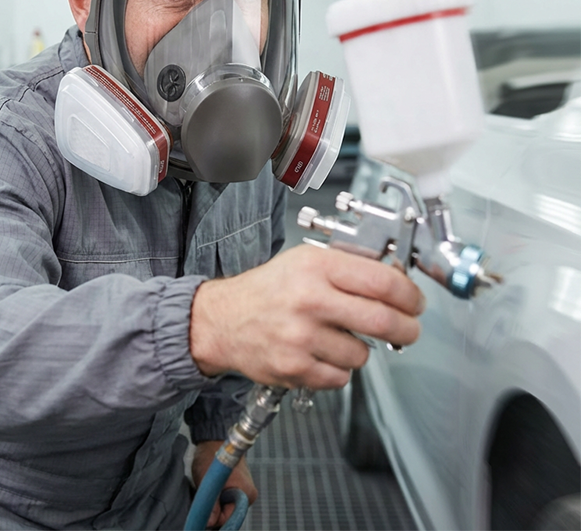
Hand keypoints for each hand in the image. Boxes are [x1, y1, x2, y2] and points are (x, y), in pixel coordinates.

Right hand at [189, 244, 424, 390]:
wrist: (223, 319)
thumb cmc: (267, 290)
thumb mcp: (304, 261)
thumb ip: (347, 268)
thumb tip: (397, 281)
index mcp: (315, 267)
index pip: (382, 281)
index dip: (410, 295)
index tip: (415, 302)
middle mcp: (309, 300)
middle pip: (384, 320)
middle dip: (408, 328)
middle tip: (408, 329)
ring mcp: (301, 337)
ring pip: (363, 354)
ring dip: (361, 349)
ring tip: (339, 337)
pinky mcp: (294, 368)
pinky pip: (341, 377)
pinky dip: (338, 369)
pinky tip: (320, 353)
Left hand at [191, 440, 256, 528]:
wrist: (213, 438)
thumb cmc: (211, 455)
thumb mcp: (207, 482)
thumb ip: (210, 506)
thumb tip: (209, 524)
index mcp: (245, 493)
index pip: (229, 518)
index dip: (214, 516)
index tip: (203, 509)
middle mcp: (248, 494)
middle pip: (229, 514)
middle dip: (215, 510)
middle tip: (205, 496)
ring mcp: (244, 490)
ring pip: (227, 507)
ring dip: (216, 504)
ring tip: (208, 489)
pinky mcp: (239, 486)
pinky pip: (227, 500)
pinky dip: (218, 498)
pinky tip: (212, 488)